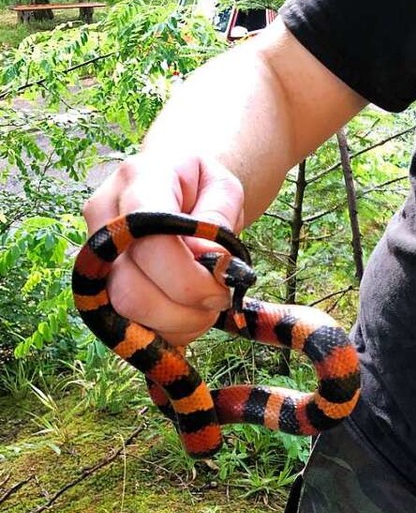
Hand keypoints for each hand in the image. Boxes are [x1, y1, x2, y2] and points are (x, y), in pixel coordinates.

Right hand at [83, 152, 244, 345]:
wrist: (175, 181)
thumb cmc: (202, 186)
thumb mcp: (224, 188)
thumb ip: (218, 220)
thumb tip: (206, 261)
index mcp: (139, 182)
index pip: (152, 245)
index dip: (189, 281)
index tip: (222, 288)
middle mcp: (104, 216)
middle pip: (130, 290)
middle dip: (183, 311)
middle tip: (216, 301)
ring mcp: (94, 252)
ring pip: (126, 313)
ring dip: (177, 324)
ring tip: (204, 306)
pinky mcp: (97, 281)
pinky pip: (127, 324)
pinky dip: (164, 331)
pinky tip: (185, 314)